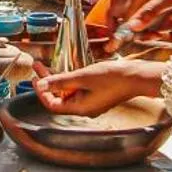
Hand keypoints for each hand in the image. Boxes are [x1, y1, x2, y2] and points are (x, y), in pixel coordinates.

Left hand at [31, 59, 161, 115]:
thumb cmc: (113, 77)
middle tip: (39, 66)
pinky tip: (67, 67)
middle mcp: (85, 108)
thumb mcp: (83, 77)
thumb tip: (41, 85)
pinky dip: (70, 79)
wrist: (137, 76)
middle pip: (59, 97)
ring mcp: (92, 102)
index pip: (53, 104)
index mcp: (80, 108)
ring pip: (68, 91)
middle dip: (48, 81)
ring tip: (48, 63)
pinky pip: (79, 88)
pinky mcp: (98, 94)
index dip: (41, 92)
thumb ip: (61, 81)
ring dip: (58, 78)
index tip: (34, 78)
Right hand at [119, 0, 171, 37]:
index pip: (120, 16)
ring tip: (160, 34)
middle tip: (154, 37)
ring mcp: (148, 1)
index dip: (121, 31)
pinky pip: (150, 21)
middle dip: (139, 33)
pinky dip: (155, 28)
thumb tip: (132, 27)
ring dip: (148, 32)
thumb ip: (149, 12)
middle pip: (130, 21)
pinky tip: (163, 30)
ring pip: (140, 23)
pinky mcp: (157, 6)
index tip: (127, 42)